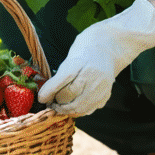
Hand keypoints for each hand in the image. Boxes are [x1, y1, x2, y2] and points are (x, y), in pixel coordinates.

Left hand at [38, 0, 154, 115]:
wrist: (113, 44)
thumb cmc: (88, 45)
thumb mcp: (72, 54)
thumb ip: (61, 73)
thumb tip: (46, 92)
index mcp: (81, 62)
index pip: (61, 82)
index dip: (48, 92)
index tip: (41, 98)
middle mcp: (93, 77)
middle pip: (70, 99)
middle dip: (56, 103)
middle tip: (49, 102)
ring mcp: (102, 87)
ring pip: (79, 108)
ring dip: (66, 110)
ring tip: (59, 105)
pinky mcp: (106, 95)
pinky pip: (89, 109)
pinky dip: (78, 110)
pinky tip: (73, 104)